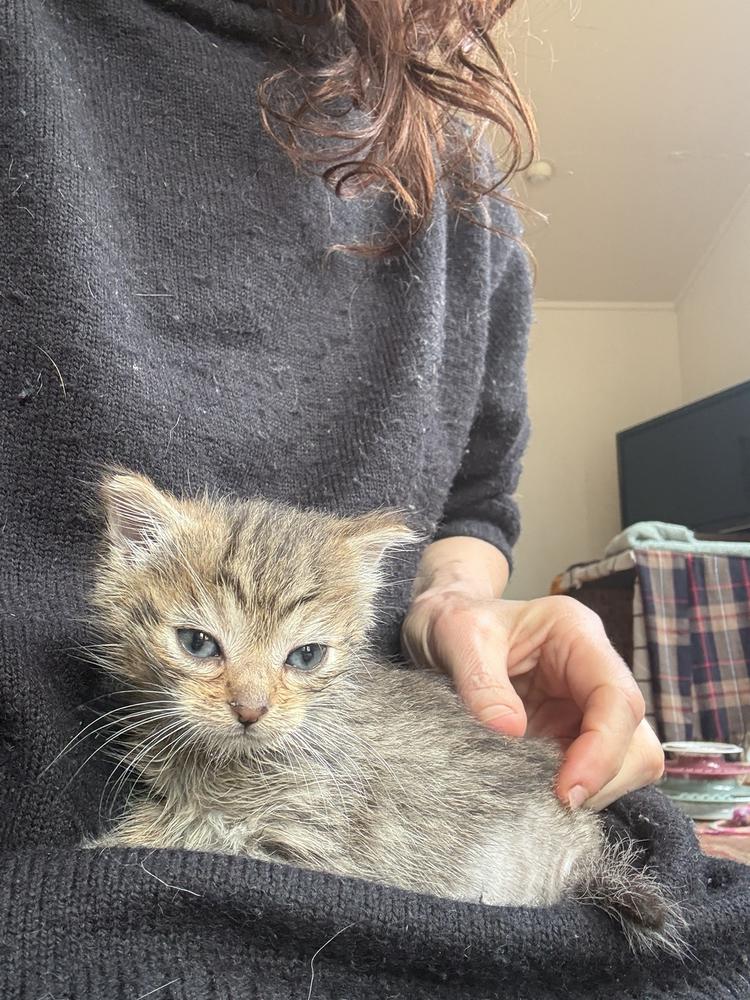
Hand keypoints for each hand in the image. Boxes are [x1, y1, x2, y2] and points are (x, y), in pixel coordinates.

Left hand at [401, 589, 664, 809]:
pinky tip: (532, 794)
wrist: (439, 624)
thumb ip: (480, 681)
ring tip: (536, 798)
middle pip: (635, 739)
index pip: (618, 698)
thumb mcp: (455, 636)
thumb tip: (510, 731)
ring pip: (623, 763)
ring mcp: (584, 706)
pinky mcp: (567, 734)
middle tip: (549, 804)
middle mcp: (592, 671)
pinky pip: (591, 774)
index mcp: (577, 635)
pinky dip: (569, 792)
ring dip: (590, 790)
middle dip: (602, 779)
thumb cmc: (453, 619)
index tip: (566, 792)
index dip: (603, 751)